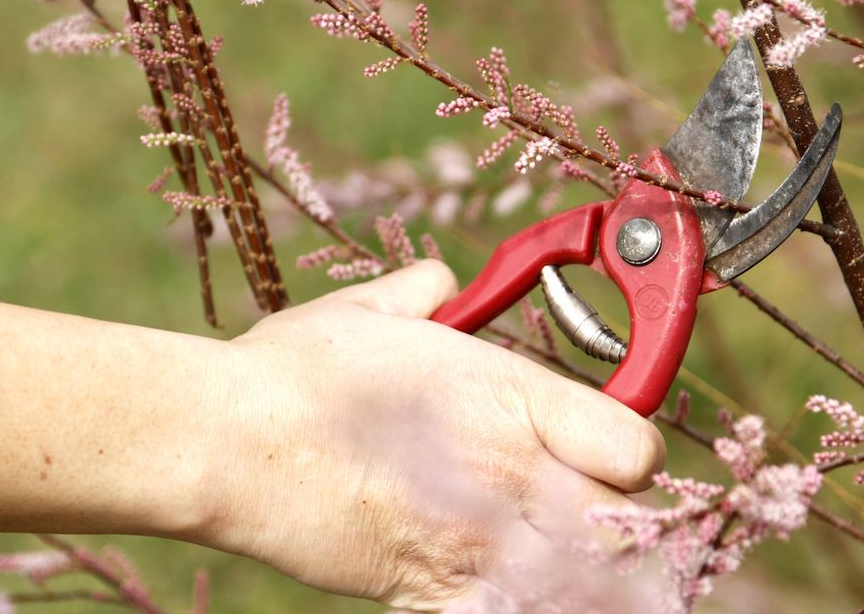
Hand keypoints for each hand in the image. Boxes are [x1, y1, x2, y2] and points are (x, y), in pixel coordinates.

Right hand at [0, 261, 663, 611]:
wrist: (228, 441)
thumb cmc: (296, 369)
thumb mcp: (364, 309)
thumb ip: (420, 292)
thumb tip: (440, 282)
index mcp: (507, 397)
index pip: (634, 447)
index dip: (631, 452)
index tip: (611, 449)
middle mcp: (508, 474)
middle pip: (622, 526)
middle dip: (618, 523)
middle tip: (586, 512)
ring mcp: (473, 540)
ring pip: (579, 583)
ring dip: (580, 573)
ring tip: (550, 554)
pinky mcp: (427, 590)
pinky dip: (517, 602)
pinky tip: (502, 583)